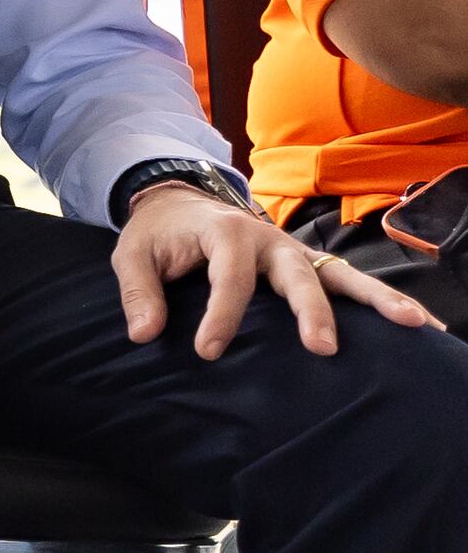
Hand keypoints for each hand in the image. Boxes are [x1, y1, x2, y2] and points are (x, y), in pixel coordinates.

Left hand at [115, 181, 442, 358]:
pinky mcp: (308, 265)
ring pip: (339, 274)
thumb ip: (139, 291)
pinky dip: (382, 301)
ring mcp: (294, 251)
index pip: (229, 276)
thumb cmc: (159, 233)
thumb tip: (145, 334)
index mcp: (224, 230)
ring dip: (375, 300)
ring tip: (412, 325)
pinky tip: (419, 325)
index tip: (209, 351)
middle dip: (311, 310)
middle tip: (322, 347)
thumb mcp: (133, 253)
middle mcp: (268, 238)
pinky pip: (348, 283)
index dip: (222, 314)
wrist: (177, 201)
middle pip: (296, 273)